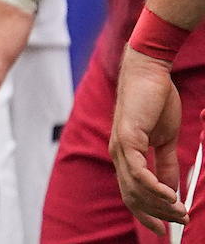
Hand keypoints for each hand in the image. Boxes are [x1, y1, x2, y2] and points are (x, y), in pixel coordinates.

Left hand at [114, 46, 190, 230]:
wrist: (150, 73)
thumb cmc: (156, 102)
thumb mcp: (165, 140)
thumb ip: (166, 164)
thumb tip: (172, 190)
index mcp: (126, 156)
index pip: (131, 194)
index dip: (145, 214)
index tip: (163, 230)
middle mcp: (118, 154)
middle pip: (133, 196)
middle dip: (158, 214)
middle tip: (181, 221)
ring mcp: (120, 147)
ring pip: (136, 188)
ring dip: (160, 204)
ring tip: (181, 212)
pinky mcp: (127, 138)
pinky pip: (139, 172)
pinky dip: (154, 188)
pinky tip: (170, 196)